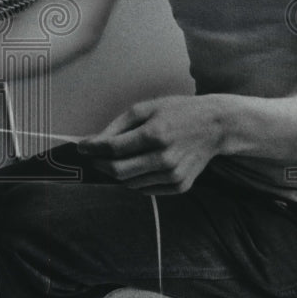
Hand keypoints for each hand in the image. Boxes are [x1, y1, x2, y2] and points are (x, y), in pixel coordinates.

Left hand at [77, 95, 225, 194]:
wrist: (215, 126)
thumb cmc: (177, 112)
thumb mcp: (145, 108)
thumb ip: (117, 126)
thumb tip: (93, 142)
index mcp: (154, 134)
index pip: (113, 150)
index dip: (92, 150)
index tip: (81, 147)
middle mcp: (164, 159)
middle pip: (119, 172)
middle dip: (100, 165)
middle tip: (94, 157)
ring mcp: (173, 175)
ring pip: (130, 183)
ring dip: (118, 173)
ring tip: (118, 159)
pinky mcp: (180, 186)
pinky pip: (146, 189)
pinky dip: (136, 180)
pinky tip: (139, 165)